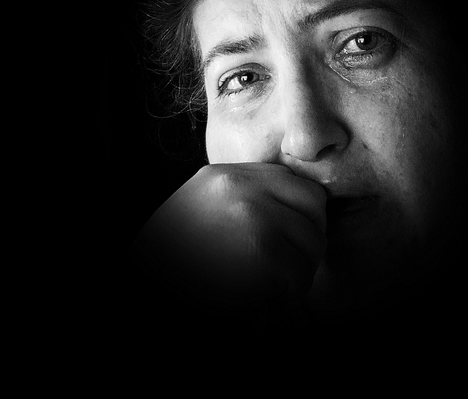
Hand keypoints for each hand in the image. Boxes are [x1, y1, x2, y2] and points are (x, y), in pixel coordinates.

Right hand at [132, 163, 326, 318]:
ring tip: (276, 282)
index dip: (300, 211)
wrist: (148, 273)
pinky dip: (291, 293)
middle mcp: (244, 186)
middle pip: (313, 203)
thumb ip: (245, 195)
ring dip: (301, 268)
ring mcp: (254, 215)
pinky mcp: (262, 251)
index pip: (292, 180)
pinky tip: (269, 297)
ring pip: (312, 241)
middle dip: (309, 234)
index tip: (290, 235)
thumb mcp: (205, 203)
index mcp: (229, 174)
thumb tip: (292, 205)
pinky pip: (300, 274)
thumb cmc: (175, 249)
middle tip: (291, 261)